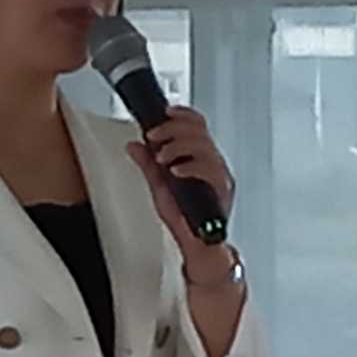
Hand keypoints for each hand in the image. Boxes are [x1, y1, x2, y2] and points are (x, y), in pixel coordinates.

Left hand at [128, 107, 239, 276]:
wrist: (198, 244)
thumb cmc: (185, 218)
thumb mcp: (159, 185)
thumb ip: (148, 164)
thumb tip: (135, 145)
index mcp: (201, 158)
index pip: (197, 125)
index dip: (182, 114)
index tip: (165, 112)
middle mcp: (213, 164)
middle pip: (199, 131)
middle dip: (172, 129)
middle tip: (154, 137)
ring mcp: (219, 175)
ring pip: (204, 146)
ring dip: (178, 146)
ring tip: (163, 157)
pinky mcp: (222, 189)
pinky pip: (209, 169)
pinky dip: (190, 166)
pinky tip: (175, 171)